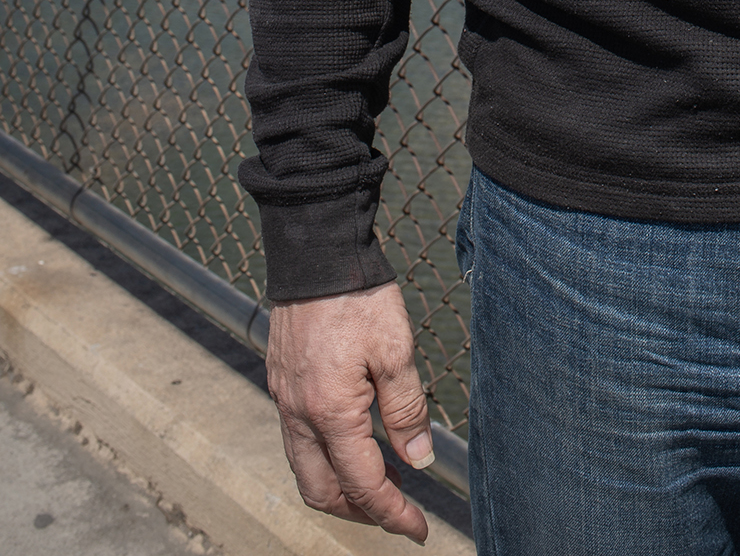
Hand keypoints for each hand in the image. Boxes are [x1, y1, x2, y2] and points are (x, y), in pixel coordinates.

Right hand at [266, 279, 431, 541]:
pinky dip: (324, 457)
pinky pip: (297, 441)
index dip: (393, 514)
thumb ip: (407, 410)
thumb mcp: (395, 351)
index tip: (417, 529)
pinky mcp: (281, 382)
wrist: (315, 252)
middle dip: (360, 511)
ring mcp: (285, 399)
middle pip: (323, 492)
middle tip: (396, 510)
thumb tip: (418, 462)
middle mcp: (299, 414)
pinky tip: (352, 440)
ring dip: (340, 487)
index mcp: (331, 412)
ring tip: (379, 480)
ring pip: (305, 470)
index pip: (363, 484)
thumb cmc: (358, 296)